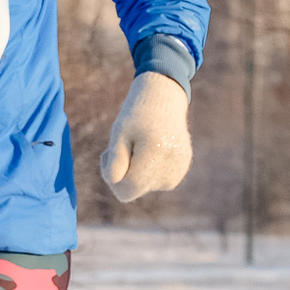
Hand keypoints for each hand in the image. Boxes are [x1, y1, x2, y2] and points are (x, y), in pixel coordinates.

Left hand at [99, 71, 191, 201]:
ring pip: (145, 187)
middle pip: (136, 190)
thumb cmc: (136, 116)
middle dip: (123, 174)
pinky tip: (150, 150)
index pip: (128, 190)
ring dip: (136, 171)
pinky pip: (155, 182)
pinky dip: (147, 171)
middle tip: (122, 147)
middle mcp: (172, 164)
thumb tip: (116, 183)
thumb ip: (115, 160)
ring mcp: (180, 169)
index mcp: (155, 153)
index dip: (112, 179)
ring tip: (139, 146)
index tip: (107, 155)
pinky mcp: (182, 170)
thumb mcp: (118, 134)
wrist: (163, 99)